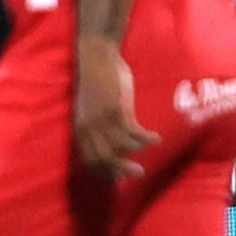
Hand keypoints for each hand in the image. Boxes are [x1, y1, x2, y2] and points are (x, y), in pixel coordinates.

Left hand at [74, 37, 158, 179]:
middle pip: (103, 159)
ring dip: (136, 156)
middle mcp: (88, 127)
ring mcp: (102, 120)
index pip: (89, 158)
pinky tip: (155, 137)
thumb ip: (95, 125)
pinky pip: (134, 133)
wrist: (95, 57)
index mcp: (79, 128)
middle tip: (138, 174)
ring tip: (148, 155)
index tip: (118, 179)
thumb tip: (108, 141)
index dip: (103, 171)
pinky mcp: (117, 110)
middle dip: (120, 171)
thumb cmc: (94, 82)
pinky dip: (146, 139)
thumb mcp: (89, 108)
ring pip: (120, 149)